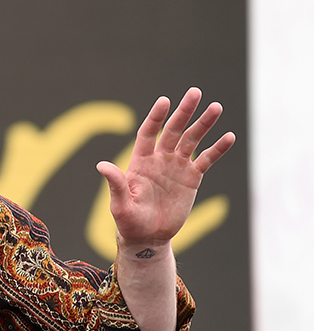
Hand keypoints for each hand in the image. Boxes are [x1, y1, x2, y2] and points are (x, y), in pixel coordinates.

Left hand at [96, 87, 235, 248]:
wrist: (148, 237)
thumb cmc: (129, 222)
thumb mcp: (120, 204)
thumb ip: (116, 183)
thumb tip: (101, 165)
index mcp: (140, 161)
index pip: (148, 133)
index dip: (155, 118)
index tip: (164, 101)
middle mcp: (159, 159)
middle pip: (173, 130)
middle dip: (184, 112)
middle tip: (195, 93)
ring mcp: (176, 167)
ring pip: (192, 140)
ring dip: (203, 124)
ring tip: (216, 107)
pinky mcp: (191, 178)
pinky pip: (206, 160)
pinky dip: (217, 149)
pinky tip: (229, 137)